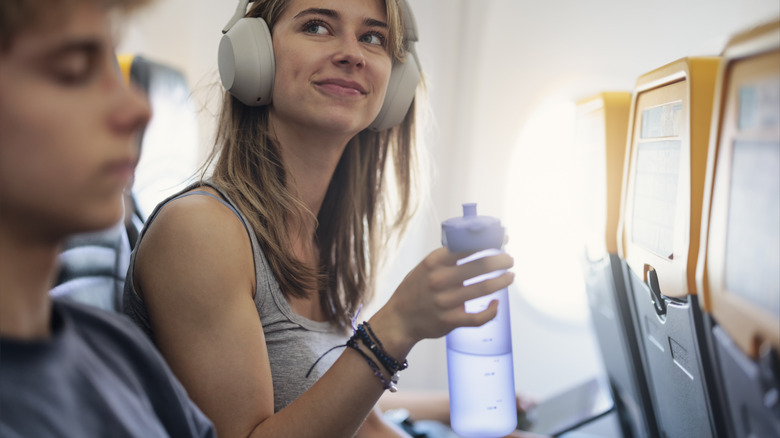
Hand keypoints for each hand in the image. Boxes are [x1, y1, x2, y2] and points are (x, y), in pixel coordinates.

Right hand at [373, 247, 513, 352]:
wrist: (399, 319)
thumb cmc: (415, 290)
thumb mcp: (425, 266)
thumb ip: (446, 257)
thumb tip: (477, 243)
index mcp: (433, 262)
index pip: (467, 245)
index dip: (489, 241)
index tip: (502, 239)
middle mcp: (439, 279)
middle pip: (480, 265)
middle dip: (501, 261)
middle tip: (509, 260)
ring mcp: (445, 301)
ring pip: (484, 288)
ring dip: (502, 281)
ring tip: (510, 276)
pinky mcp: (451, 321)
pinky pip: (479, 317)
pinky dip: (492, 310)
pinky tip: (496, 304)